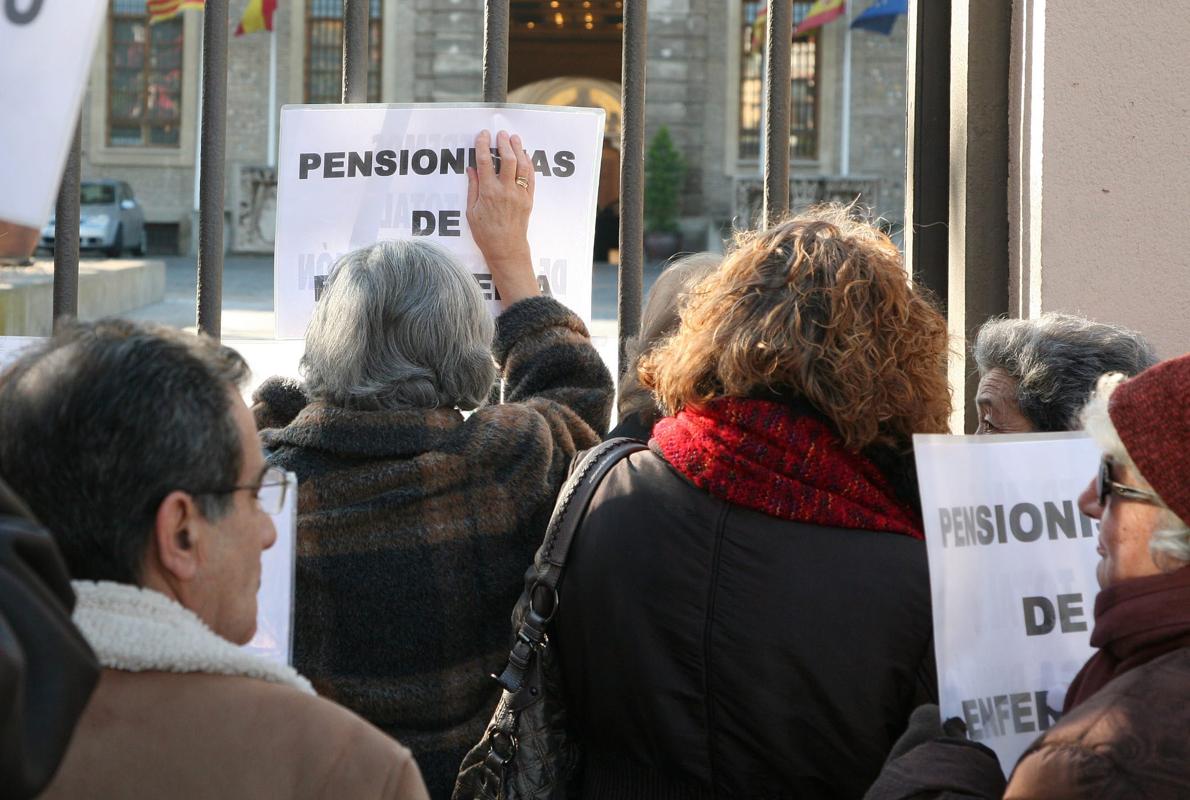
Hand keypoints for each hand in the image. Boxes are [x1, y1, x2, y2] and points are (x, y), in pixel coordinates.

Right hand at [467, 130, 538, 308]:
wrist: (506, 249)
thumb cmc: (485, 233)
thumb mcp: (471, 211)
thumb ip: (473, 187)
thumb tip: (472, 169)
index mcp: (488, 192)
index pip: (485, 161)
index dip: (483, 145)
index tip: (483, 135)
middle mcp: (505, 190)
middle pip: (507, 159)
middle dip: (503, 143)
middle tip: (500, 133)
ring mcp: (519, 194)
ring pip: (522, 165)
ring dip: (518, 149)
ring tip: (514, 138)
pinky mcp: (528, 199)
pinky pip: (530, 177)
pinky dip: (528, 164)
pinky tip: (525, 156)